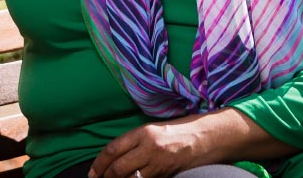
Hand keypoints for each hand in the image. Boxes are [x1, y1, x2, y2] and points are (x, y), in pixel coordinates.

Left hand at [88, 112, 228, 177]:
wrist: (208, 137)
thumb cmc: (182, 130)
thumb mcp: (156, 129)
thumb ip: (137, 140)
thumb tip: (118, 155)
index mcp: (144, 131)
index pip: (113, 149)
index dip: (99, 163)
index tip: (93, 172)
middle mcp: (149, 146)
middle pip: (118, 167)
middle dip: (106, 177)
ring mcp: (158, 162)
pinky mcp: (167, 174)